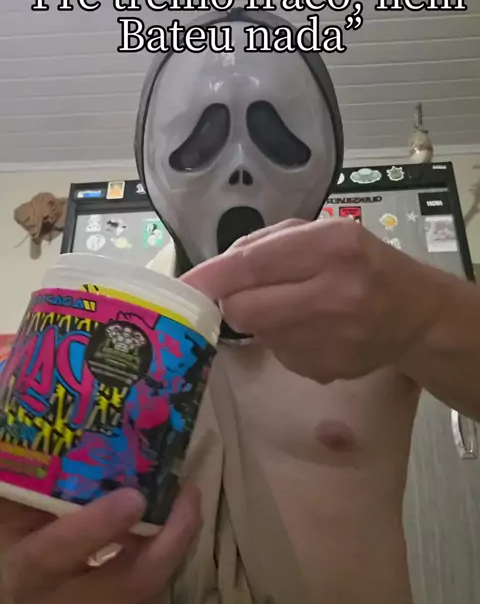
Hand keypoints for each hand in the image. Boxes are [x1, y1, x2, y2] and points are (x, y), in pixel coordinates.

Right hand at [0, 485, 199, 603]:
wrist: (10, 590)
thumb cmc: (17, 534)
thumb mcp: (19, 504)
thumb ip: (42, 477)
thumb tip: (69, 423)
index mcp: (24, 573)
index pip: (57, 555)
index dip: (98, 527)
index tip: (136, 497)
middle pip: (129, 584)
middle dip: (170, 538)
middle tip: (188, 493)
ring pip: (151, 593)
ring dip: (176, 545)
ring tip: (184, 503)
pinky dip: (168, 565)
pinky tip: (167, 535)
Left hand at [182, 218, 438, 384]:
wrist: (413, 314)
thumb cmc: (362, 263)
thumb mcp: (323, 233)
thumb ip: (267, 244)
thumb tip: (214, 272)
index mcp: (331, 247)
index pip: (253, 265)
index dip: (212, 278)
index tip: (183, 288)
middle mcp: (333, 293)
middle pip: (245, 310)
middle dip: (236, 302)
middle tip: (251, 294)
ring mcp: (332, 339)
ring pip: (259, 334)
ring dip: (264, 321)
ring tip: (299, 308)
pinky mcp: (326, 370)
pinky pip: (280, 354)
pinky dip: (285, 341)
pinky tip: (315, 330)